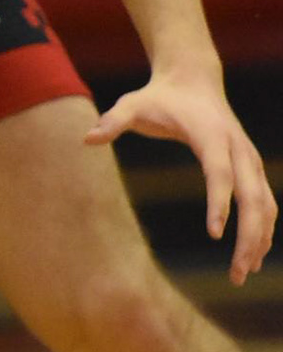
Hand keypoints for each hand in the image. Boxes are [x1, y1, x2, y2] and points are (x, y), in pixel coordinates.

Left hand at [86, 68, 276, 283]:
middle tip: (237, 272)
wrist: (194, 79)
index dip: (219, 202)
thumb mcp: (132, 103)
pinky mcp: (252, 166)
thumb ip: (113, 121)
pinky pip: (265, 201)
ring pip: (265, 202)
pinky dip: (264, 228)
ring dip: (260, 238)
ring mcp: (249, 157)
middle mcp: (238, 147)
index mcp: (211, 134)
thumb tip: (86, 139)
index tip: (215, 235)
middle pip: (253, 195)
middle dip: (249, 235)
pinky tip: (254, 255)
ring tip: (243, 273)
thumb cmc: (160, 97)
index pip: (220, 172)